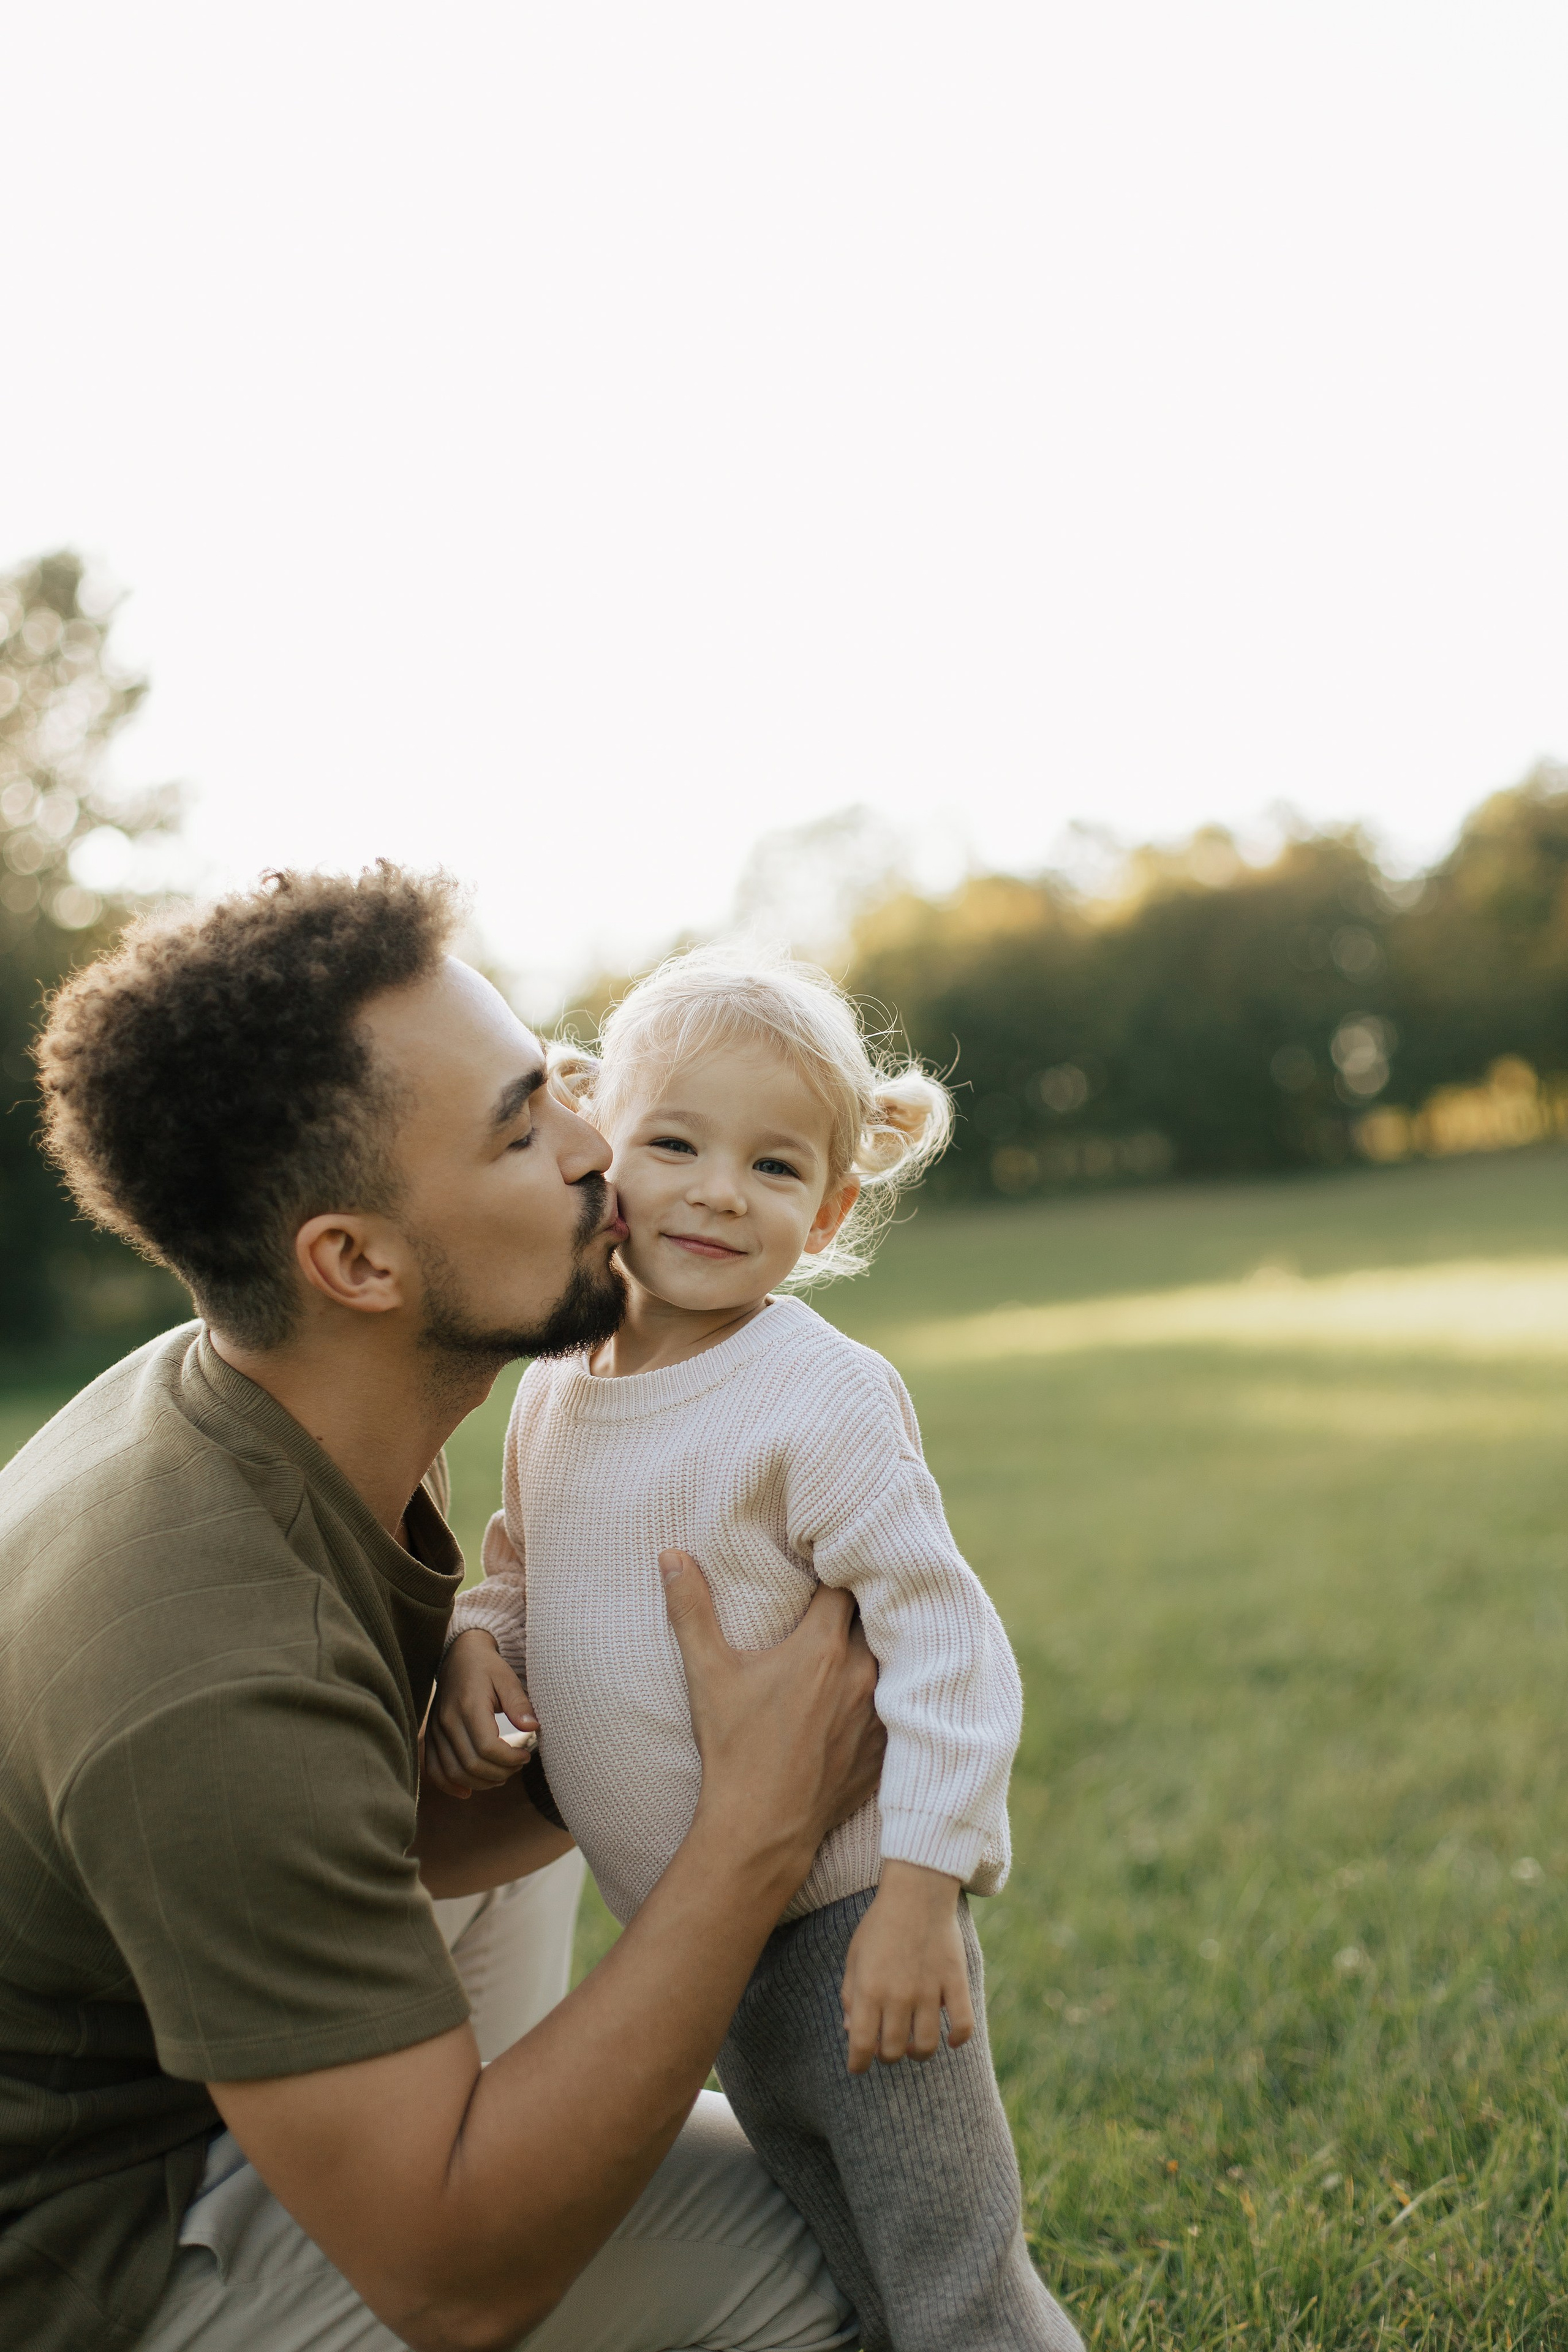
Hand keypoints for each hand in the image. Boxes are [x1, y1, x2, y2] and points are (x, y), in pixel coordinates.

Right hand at [425, 1628, 538, 1799]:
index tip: (526, 1755)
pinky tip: (467, 1791)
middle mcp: (447, 1721)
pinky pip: (433, 1769)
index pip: (487, 1748)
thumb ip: (520, 1704)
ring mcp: (435, 1730)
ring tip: (501, 1776)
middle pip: (471, 1765)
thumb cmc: (487, 1667)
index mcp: (469, 1706)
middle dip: (499, 1773)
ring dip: (480, 1783)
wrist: (459, 1656)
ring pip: (453, 1772)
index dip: (510, 1759)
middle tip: (517, 1766)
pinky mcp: (430, 1736)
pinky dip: (449, 1785)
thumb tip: (533, 1728)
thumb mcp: (507, 1678)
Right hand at [658, 1549, 883, 1904]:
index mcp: (821, 1648)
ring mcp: (880, 1713)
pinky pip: (902, 1705)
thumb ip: (691, 1610)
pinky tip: (869, 1696)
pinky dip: (889, 1695)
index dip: (835, 1576)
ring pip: (893, 1660)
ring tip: (859, 1645)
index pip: (845, 1586)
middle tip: (841, 1605)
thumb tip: (671, 1555)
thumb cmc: (733, 1749)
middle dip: (860, 1610)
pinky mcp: (887, 1748)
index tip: (821, 1575)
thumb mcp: (708, 1674)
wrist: (760, 1828)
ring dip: (878, 1650)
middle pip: (875, 1619)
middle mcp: (861, 1673)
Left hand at [840, 1860, 974, 2073]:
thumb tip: (850, 2030)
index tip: (858, 2066)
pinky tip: (949, 2039)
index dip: (858, 2064)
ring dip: (918, 2052)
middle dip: (887, 2055)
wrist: (917, 1892)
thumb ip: (850, 1994)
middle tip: (887, 2046)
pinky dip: (957, 2038)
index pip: (861, 2045)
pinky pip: (962, 2025)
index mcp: (869, 1989)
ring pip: (926, 2046)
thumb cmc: (880, 1924)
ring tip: (914, 2045)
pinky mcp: (955, 1983)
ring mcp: (929, 1991)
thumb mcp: (855, 1956)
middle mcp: (898, 1996)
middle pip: (894, 2051)